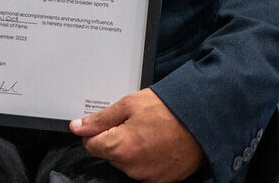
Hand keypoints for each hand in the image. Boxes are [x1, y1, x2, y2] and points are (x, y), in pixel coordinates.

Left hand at [69, 88, 203, 182]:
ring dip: (130, 148)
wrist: (200, 119)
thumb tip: (77, 126)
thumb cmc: (168, 109)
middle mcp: (132, 168)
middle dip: (115, 137)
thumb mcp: (129, 104)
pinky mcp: (160, 181)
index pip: (90, 145)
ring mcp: (147, 177)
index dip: (96, 130)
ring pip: (125, 162)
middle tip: (133, 121)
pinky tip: (156, 141)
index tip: (106, 122)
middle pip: (109, 154)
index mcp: (121, 147)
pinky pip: (142, 169)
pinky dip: (145, 157)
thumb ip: (100, 119)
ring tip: (148, 129)